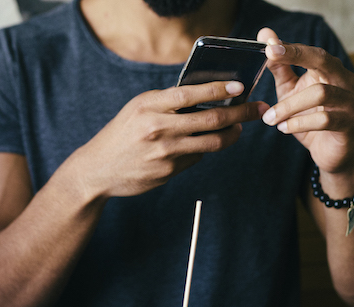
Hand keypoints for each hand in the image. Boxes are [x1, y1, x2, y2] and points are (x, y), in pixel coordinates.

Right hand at [72, 81, 266, 198]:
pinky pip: (197, 158)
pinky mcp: (168, 172)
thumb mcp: (138, 108)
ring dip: (231, 135)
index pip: (190, 94)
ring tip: (239, 129)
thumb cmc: (122, 133)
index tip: (240, 87)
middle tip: (256, 110)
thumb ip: (168, 102)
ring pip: (211, 142)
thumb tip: (207, 96)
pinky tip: (207, 144)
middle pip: (210, 120)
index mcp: (149, 105)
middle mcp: (158, 128)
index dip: (219, 90)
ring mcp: (165, 152)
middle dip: (240, 114)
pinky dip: (206, 150)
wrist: (97, 170)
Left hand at [257, 27, 353, 175]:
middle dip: (296, 56)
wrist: (331, 154)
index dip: (290, 48)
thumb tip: (265, 36)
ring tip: (270, 117)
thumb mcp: (290, 91)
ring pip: (320, 93)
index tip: (268, 45)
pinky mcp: (349, 124)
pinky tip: (283, 128)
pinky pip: (324, 120)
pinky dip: (298, 123)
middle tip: (271, 57)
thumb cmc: (310, 118)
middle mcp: (344, 81)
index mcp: (330, 70)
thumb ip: (279, 67)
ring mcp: (350, 102)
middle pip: (324, 60)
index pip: (312, 52)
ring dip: (289, 105)